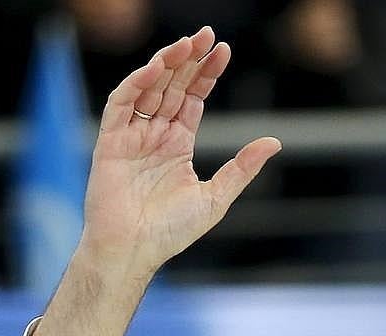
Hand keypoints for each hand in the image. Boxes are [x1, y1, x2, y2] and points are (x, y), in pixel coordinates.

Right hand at [79, 26, 281, 276]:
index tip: (223, 51)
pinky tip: (154, 68)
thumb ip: (242, 168)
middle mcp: (155, 138)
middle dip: (188, 60)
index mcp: (178, 147)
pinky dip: (135, 84)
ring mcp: (132, 138)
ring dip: (165, 65)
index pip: (193, 100)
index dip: (207, 75)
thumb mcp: (215, 198)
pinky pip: (121, 105)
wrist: (132, 251)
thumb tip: (274, 142)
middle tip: (206, 35)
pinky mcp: (110, 144)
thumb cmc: (170, 232)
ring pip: (148, 90)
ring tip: (186, 45)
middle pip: (173, 88)